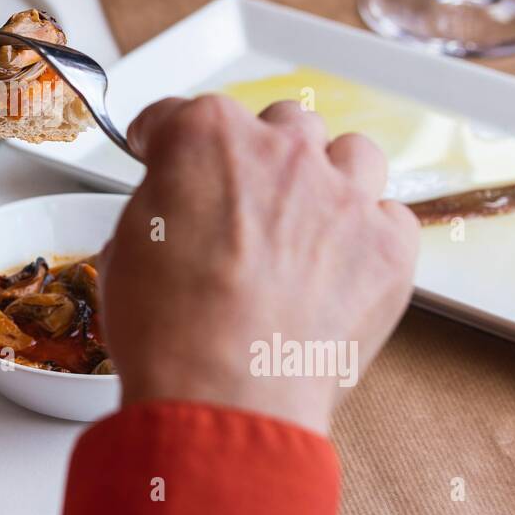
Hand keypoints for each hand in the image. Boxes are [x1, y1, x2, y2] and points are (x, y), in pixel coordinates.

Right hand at [97, 95, 419, 434]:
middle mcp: (281, 151)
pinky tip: (341, 262)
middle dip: (258, 154)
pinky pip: (391, 215)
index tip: (160, 152)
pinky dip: (370, 232)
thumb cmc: (170, 332)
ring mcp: (342, 195)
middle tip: (240, 197)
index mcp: (206, 137)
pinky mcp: (388, 247)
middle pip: (277, 123)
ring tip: (306, 218)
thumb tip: (169, 212)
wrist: (225, 399)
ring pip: (350, 153)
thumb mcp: (123, 250)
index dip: (161, 140)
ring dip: (328, 176)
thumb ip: (157, 205)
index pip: (178, 114)